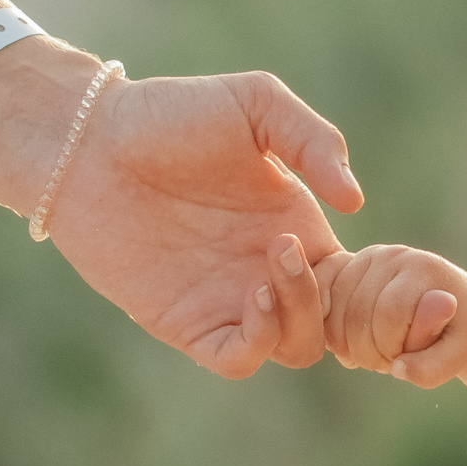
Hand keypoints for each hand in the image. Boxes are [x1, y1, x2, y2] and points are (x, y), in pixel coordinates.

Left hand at [44, 70, 364, 378]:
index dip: (378, 282)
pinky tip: (252, 295)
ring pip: (296, 349)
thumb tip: (355, 200)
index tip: (372, 259)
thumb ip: (316, 141)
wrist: (88, 142)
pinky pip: (238, 360)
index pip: (359, 280)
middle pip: (337, 324)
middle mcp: (270, 271)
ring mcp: (230, 300)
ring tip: (273, 270)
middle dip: (339, 303)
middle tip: (295, 250)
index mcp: (298, 227)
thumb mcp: (257, 105)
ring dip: (301, 319)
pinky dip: (260, 343)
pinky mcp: (186, 322)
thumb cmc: (171, 114)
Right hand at [321, 243, 466, 387]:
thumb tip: (398, 369)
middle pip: (356, 313)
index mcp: (423, 268)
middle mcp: (392, 255)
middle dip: (369, 351)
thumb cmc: (457, 335)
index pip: (389, 313)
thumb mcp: (459, 357)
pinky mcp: (345, 267)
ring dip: (347, 344)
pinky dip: (325, 327)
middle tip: (389, 359)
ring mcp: (365, 258)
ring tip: (375, 349)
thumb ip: (434, 368)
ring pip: (331, 311)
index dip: (391, 348)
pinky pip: (317, 297)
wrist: (457, 312)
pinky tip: (347, 341)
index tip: (406, 358)